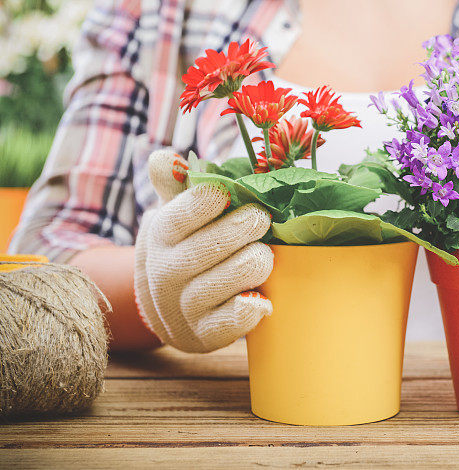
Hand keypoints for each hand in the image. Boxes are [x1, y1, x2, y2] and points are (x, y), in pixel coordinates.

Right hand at [134, 150, 273, 351]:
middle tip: (262, 220)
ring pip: (239, 273)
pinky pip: (238, 317)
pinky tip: (263, 297)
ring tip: (262, 255)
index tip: (230, 193)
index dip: (214, 198)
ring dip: (259, 260)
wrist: (168, 309)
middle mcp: (168, 270)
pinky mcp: (207, 334)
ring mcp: (186, 305)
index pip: (189, 209)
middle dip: (249, 226)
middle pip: (218, 241)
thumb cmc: (185, 246)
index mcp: (162, 233)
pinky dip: (256, 305)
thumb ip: (174, 183)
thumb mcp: (175, 213)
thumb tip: (163, 157)